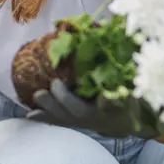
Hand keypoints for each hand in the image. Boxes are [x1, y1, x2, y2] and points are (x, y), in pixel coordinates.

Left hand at [27, 79, 163, 138]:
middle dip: (66, 99)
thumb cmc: (127, 99)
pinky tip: (29, 115)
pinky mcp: (73, 123)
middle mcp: (97, 116)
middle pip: (79, 110)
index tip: (104, 96)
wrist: (121, 124)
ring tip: (38, 94)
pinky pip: (57, 121)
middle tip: (55, 84)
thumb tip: (115, 40)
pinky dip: (43, 117)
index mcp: (115, 107)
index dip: (108, 101)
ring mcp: (83, 121)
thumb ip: (128, 71)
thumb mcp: (133, 87)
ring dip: (49, 106)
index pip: (113, 104)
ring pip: (64, 116)